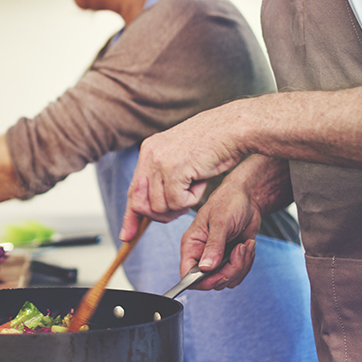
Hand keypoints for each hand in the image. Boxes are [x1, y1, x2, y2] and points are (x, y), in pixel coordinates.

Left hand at [120, 104, 247, 240]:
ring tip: (196, 183)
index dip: (130, 215)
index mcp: (149, 149)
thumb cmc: (215, 142)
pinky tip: (202, 181)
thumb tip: (150, 204)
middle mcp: (150, 154)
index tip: (127, 235)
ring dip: (181, 204)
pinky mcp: (174, 170)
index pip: (133, 189)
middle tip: (183, 204)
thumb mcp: (181, 156)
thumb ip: (164, 174)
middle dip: (160, 215)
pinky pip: (177, 203)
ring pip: (159, 207)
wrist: (234, 127)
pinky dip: (192, 199)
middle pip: (140, 203)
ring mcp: (160, 162)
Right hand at [177, 154, 289, 289]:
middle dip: (230, 270)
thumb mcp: (220, 222)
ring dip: (241, 265)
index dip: (203, 281)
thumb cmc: (229, 202)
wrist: (248, 199)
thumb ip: (213, 246)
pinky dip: (247, 263)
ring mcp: (217, 258)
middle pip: (211, 281)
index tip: (221, 274)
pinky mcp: (231, 259)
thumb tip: (205, 268)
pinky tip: (248, 246)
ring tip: (245, 245)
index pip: (187, 273)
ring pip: (227, 280)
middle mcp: (202, 254)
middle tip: (239, 250)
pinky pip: (238, 274)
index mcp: (192, 244)